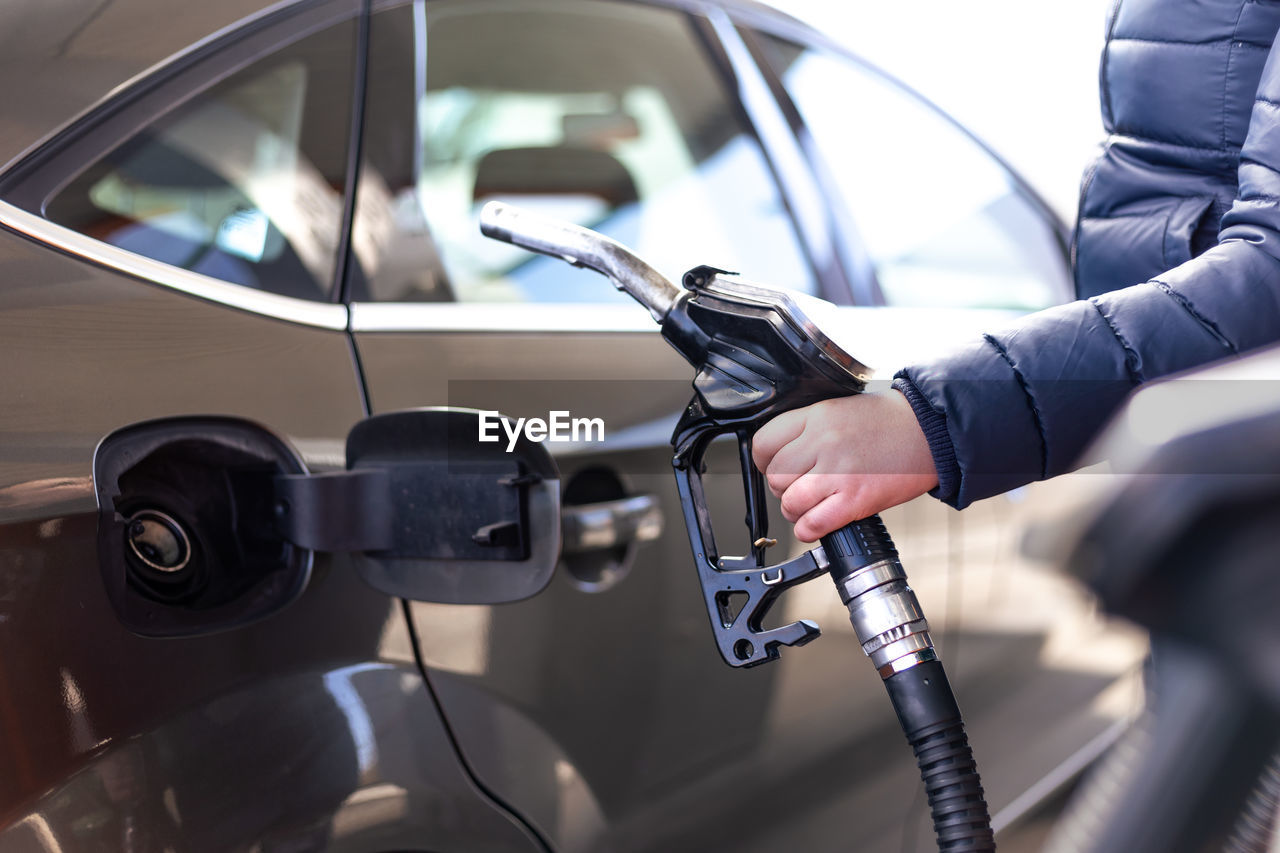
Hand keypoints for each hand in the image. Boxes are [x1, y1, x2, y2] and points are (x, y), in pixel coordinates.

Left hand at [751, 390, 938, 541]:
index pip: (764, 443)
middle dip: (781, 487)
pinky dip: (809, 529)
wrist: (929, 431)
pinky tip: (818, 522)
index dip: (765, 461)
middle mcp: (823, 443)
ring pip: (789, 502)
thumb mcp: (839, 409)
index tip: (774, 466)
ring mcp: (839, 473)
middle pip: (774, 476)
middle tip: (798, 487)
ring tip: (809, 505)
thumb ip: (808, 429)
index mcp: (816, 417)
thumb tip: (781, 454)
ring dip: (794, 510)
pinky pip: (812, 524)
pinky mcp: (855, 500)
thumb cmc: (888, 422)